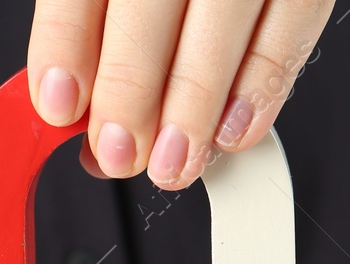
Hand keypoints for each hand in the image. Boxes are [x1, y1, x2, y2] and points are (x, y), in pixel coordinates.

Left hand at [28, 0, 333, 189]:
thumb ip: (93, 27)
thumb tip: (78, 111)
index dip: (66, 43)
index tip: (59, 104)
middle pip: (151, 4)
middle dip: (130, 90)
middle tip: (119, 151)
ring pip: (222, 22)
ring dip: (192, 107)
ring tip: (171, 161)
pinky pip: (289, 31)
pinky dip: (260, 90)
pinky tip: (230, 133)